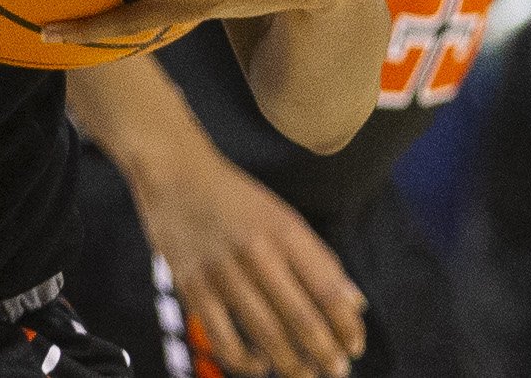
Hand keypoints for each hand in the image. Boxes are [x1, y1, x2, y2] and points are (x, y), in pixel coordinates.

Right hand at [126, 133, 367, 377]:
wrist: (174, 173)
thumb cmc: (236, 199)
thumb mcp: (282, 216)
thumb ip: (318, 259)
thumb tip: (356, 303)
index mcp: (285, 230)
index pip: (327, 287)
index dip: (345, 324)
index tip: (355, 346)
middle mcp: (256, 251)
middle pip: (300, 316)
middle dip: (324, 352)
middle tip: (337, 371)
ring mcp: (222, 271)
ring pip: (266, 333)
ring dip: (292, 364)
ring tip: (306, 375)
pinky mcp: (192, 287)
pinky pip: (223, 338)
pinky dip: (245, 361)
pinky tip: (260, 365)